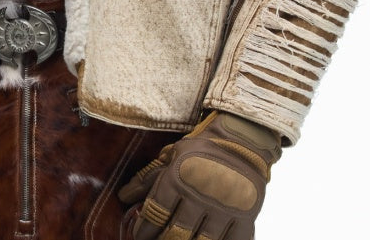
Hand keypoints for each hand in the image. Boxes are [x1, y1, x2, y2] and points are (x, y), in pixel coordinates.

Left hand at [118, 111, 281, 239]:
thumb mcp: (171, 155)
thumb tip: (123, 196)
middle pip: (176, 234)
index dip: (144, 229)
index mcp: (180, 177)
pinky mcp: (245, 217)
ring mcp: (225, 209)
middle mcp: (201, 195)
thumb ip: (148, 177)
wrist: (243, 140)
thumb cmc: (203, 147)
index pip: (155, 213)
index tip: (139, 235)